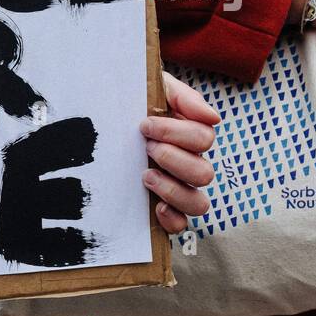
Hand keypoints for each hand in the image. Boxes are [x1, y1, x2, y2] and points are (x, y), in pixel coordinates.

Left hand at [140, 73, 218, 233]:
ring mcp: (178, 188)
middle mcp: (189, 165)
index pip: (204, 139)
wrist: (103, 116)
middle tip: (146, 147)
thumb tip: (212, 118)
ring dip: (173, 190)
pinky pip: (181, 225)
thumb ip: (183, 98)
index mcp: (190, 137)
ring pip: (199, 203)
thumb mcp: (155, 91)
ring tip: (146, 175)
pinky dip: (172, 219)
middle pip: (204, 173)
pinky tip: (155, 206)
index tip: (144, 125)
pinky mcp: (162, 207)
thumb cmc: (133, 106)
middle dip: (172, 159)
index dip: (177, 133)